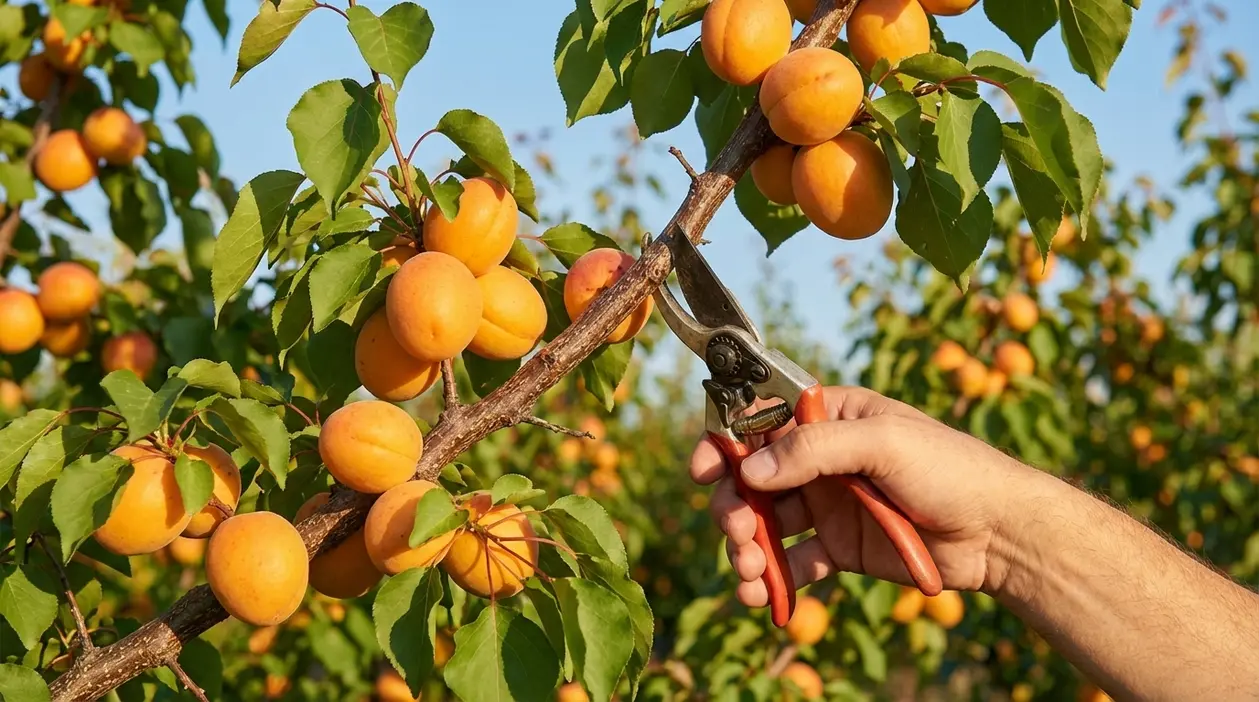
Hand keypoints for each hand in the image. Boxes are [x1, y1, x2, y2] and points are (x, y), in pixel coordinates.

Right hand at [691, 386, 1036, 608]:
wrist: (998, 533)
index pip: (760, 422)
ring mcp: (827, 505)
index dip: (725, 444)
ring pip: (765, 524)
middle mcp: (820, 459)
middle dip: (733, 507)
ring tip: (750, 574)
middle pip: (752, 479)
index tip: (703, 471)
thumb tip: (750, 468)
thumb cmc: (950, 468)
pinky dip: (774, 582)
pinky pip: (793, 563)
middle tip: (736, 533)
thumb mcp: (883, 443)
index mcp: (829, 417)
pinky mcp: (838, 548)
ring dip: (746, 547)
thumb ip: (815, 448)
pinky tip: (766, 599)